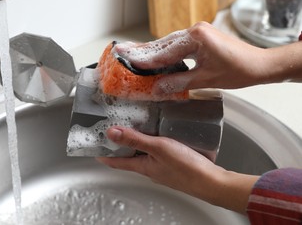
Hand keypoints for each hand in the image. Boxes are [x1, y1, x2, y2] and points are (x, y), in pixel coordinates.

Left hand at [97, 127, 258, 213]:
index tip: (94, 147)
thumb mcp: (157, 148)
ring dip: (137, 141)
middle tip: (114, 128)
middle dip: (120, 144)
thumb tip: (111, 133)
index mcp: (142, 167)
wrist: (212, 181)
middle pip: (129, 156)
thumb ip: (135, 139)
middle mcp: (150, 168)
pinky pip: (158, 151)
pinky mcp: (173, 163)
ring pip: (144, 153)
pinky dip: (153, 141)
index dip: (104, 154)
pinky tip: (161, 132)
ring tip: (136, 125)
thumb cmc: (186, 168)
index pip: (116, 161)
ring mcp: (162, 167)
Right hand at [113, 22, 275, 92]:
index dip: (146, 60)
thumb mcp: (205, 80)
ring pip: (168, 44)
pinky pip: (177, 46)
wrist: (260, 65)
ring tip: (132, 55)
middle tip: (121, 52)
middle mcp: (195, 30)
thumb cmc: (239, 70)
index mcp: (196, 37)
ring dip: (152, 52)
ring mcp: (197, 33)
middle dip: (142, 51)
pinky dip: (164, 54)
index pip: (165, 52)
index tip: (128, 62)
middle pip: (163, 44)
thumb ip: (178, 83)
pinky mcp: (200, 38)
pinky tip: (153, 58)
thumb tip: (157, 89)